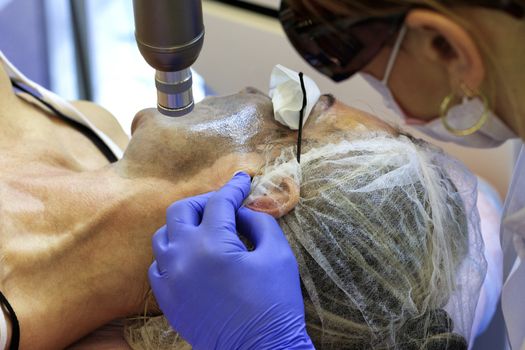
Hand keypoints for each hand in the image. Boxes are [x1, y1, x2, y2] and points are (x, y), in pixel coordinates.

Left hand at [149, 172, 313, 349]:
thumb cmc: (274, 304)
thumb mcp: (278, 255)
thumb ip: (259, 222)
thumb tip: (243, 211)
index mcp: (213, 244)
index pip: (219, 202)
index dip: (233, 188)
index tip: (242, 180)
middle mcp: (183, 257)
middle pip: (181, 211)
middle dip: (204, 202)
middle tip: (224, 205)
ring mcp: (170, 279)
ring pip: (163, 236)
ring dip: (183, 226)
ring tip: (205, 229)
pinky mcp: (167, 299)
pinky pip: (158, 265)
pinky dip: (172, 253)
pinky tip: (191, 257)